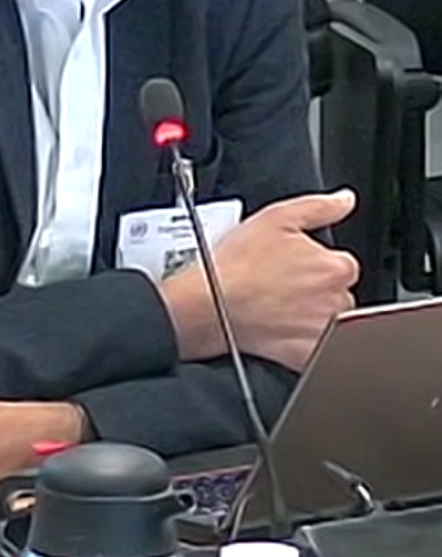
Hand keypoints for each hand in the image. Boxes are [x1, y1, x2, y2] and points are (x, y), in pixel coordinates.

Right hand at [159, 188, 359, 371]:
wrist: (210, 304)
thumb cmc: (238, 263)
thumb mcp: (277, 217)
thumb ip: (320, 207)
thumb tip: (345, 200)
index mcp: (334, 268)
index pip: (342, 264)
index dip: (317, 261)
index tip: (296, 263)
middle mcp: (335, 302)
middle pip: (338, 293)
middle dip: (317, 288)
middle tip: (284, 283)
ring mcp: (321, 332)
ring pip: (330, 321)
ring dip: (313, 314)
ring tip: (280, 305)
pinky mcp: (305, 356)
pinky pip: (318, 349)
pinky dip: (306, 341)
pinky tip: (283, 329)